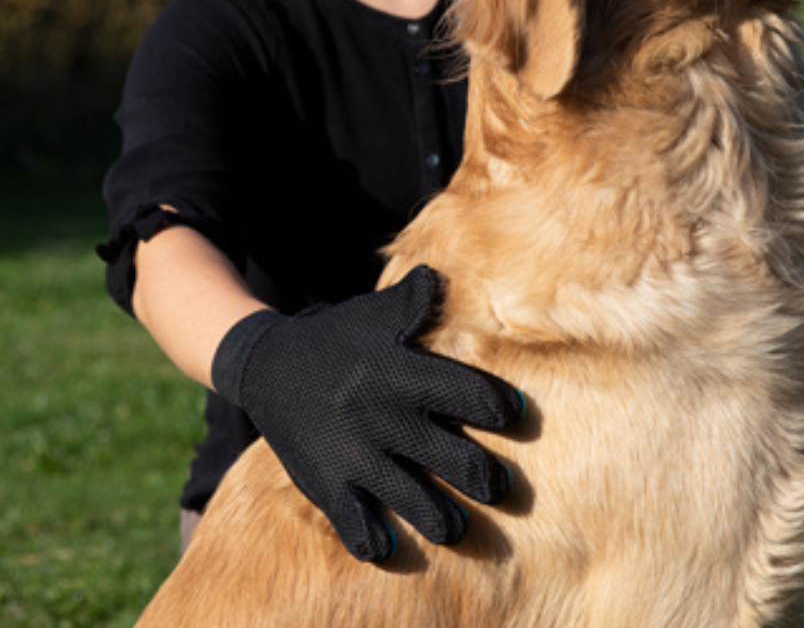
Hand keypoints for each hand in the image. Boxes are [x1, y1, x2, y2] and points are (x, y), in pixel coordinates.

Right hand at [211, 265, 524, 561]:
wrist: (267, 365)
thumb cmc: (338, 339)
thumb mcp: (375, 315)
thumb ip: (415, 300)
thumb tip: (443, 276)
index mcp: (403, 372)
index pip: (470, 392)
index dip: (500, 406)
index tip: (517, 415)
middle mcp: (384, 415)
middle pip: (452, 456)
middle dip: (484, 478)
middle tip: (500, 486)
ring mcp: (354, 454)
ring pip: (413, 500)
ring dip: (442, 519)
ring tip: (457, 527)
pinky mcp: (326, 484)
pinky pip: (355, 525)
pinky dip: (375, 541)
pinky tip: (391, 545)